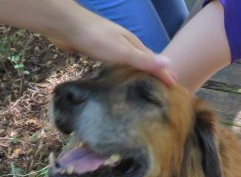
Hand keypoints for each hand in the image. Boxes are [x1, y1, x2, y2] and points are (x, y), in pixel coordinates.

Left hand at [51, 6, 177, 86]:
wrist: (65, 25)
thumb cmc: (95, 38)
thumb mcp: (123, 51)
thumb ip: (144, 59)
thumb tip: (169, 63)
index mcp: (133, 43)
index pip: (154, 61)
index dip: (165, 73)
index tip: (175, 87)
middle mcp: (124, 43)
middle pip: (144, 59)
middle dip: (155, 72)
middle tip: (163, 88)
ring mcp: (110, 46)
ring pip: (129, 61)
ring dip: (139, 72)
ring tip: (144, 86)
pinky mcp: (97, 50)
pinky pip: (115, 64)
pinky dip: (122, 72)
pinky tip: (118, 78)